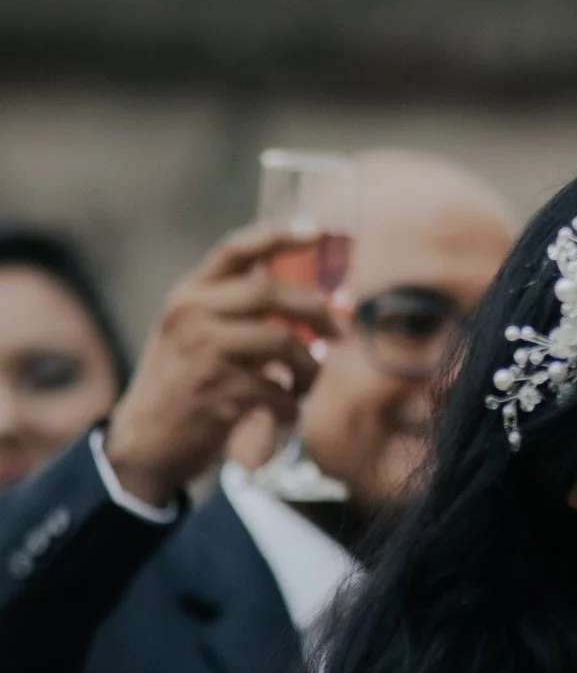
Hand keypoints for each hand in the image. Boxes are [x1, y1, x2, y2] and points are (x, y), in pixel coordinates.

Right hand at [104, 228, 338, 506]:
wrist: (143, 442)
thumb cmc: (182, 385)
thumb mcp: (192, 335)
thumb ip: (234, 311)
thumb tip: (305, 298)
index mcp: (187, 295)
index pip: (236, 250)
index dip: (279, 236)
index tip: (318, 230)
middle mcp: (191, 315)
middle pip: (270, 292)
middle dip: (316, 310)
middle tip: (338, 332)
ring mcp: (202, 352)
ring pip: (282, 342)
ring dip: (309, 367)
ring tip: (307, 383)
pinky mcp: (217, 392)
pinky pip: (278, 390)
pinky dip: (291, 405)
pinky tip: (283, 413)